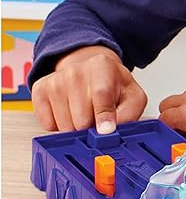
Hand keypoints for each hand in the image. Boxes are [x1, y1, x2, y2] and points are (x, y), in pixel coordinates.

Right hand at [32, 45, 147, 133]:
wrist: (89, 70)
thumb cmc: (113, 85)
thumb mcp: (133, 96)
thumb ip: (129, 114)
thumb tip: (111, 132)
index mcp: (102, 66)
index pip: (101, 94)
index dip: (103, 116)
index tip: (105, 131)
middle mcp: (75, 71)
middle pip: (81, 117)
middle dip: (92, 127)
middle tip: (99, 119)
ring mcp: (55, 81)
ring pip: (65, 125)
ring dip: (77, 128)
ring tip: (86, 113)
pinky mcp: (39, 91)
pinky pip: (49, 125)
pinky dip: (61, 126)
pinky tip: (70, 112)